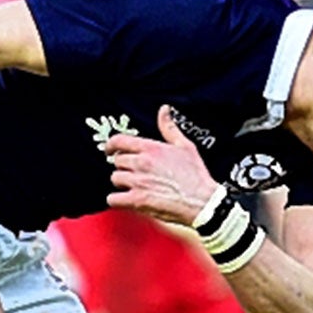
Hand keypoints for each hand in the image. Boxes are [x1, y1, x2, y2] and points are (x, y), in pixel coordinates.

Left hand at [104, 105, 218, 224]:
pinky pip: (113, 199)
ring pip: (115, 178)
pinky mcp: (137, 200)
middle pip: (117, 161)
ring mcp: (138, 182)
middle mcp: (142, 163)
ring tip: (136, 186)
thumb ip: (169, 128)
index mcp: (152, 148)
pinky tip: (127, 199)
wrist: (203, 202)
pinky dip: (118, 200)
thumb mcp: (185, 146)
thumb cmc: (196, 176)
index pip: (118, 140)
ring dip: (122, 183)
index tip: (109, 149)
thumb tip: (164, 110)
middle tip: (135, 172)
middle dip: (124, 167)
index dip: (110, 145)